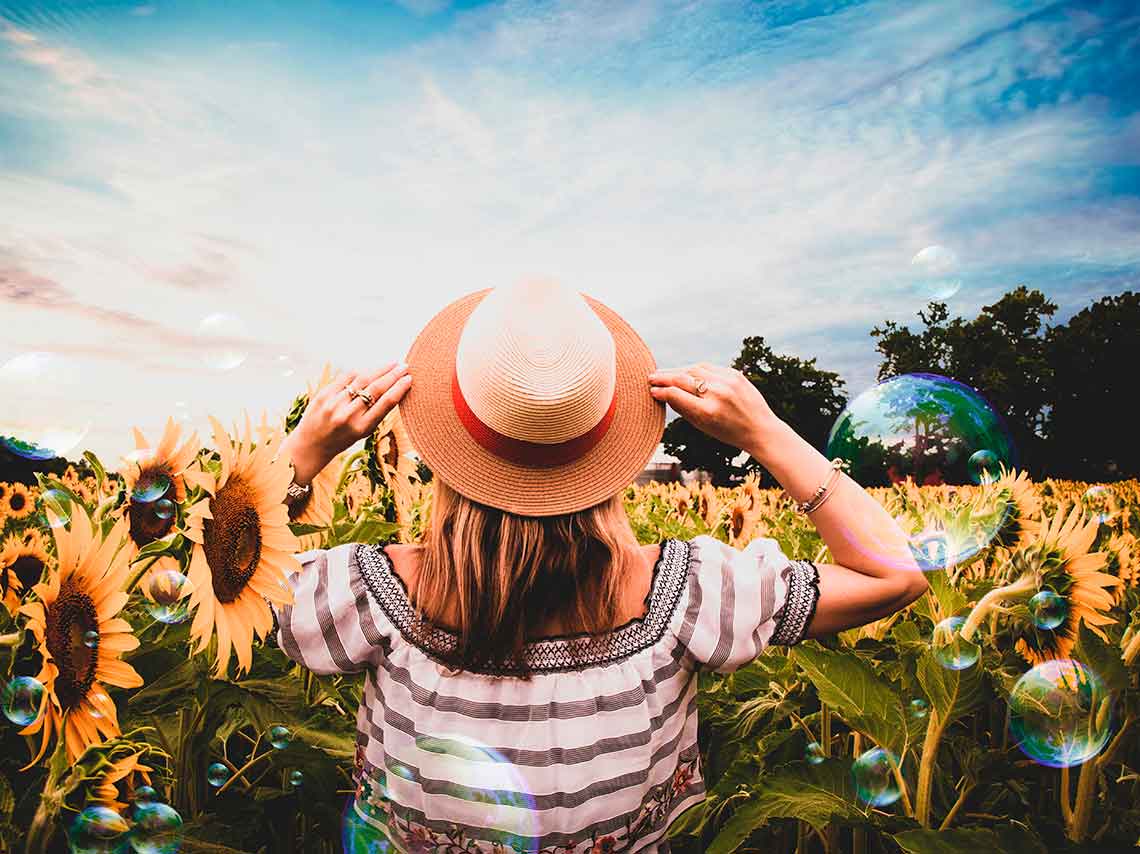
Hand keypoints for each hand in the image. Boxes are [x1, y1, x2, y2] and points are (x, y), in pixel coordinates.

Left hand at [285, 362, 411, 483]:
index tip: (409, 379)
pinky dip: (360, 372)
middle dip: (392, 375)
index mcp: (362, 428)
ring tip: (391, 364)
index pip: (386, 403)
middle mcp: (348, 415)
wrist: (311, 444)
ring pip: (362, 379)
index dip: (399, 388)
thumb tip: (396, 388)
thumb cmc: (343, 438)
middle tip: (404, 366)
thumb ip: (377, 412)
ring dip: (379, 369)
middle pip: (376, 388)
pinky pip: (346, 377)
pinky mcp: (323, 394)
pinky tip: (370, 370)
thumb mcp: (364, 432)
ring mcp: (334, 403)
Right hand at [648, 363, 781, 455]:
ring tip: (666, 374)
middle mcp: (717, 393)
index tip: (651, 391)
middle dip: (664, 377)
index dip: (661, 391)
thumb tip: (663, 393)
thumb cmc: (729, 432)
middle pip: (682, 378)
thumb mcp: (703, 427)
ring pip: (694, 369)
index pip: (676, 394)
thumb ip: (683, 409)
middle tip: (651, 378)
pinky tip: (685, 372)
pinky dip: (695, 369)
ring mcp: (728, 381)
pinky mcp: (735, 374)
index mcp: (708, 411)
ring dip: (678, 370)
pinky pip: (708, 368)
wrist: (761, 428)